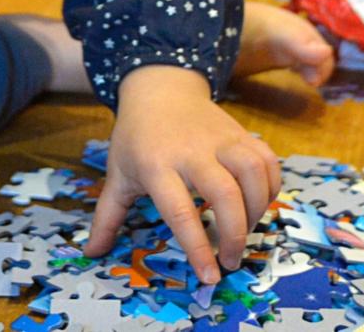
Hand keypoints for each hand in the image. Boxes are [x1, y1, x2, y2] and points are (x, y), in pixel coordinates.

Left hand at [87, 65, 279, 284]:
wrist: (159, 87)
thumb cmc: (136, 137)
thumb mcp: (117, 174)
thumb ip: (108, 217)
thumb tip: (92, 252)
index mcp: (156, 166)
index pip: (179, 211)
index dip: (197, 246)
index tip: (209, 276)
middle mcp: (191, 151)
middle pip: (224, 194)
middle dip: (234, 234)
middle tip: (230, 260)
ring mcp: (220, 139)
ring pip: (252, 173)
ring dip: (257, 210)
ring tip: (245, 230)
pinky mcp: (241, 132)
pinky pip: (267, 160)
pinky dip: (272, 186)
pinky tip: (260, 204)